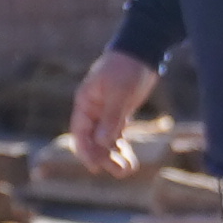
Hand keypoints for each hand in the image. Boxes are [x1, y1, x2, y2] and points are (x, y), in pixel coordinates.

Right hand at [67, 49, 159, 176]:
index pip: (80, 132)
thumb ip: (111, 118)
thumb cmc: (127, 69)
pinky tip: (129, 160)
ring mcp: (106, 113)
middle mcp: (93, 110)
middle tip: (120, 171)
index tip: (95, 167)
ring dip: (114, 156)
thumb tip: (102, 143)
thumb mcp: (120, 93)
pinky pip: (116, 136)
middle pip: (93, 140)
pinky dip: (122, 148)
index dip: (85, 151)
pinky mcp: (119, 114)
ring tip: (127, 170)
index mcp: (86, 102)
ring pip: (105, 141)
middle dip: (104, 157)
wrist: (142, 52)